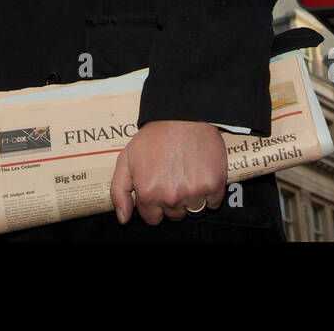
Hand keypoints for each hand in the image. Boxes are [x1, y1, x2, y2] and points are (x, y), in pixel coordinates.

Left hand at [109, 120, 226, 225]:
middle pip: (174, 215)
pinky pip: (213, 203)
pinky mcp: (214, 185)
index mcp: (149, 193)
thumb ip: (119, 191)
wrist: (182, 115)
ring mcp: (194, 192)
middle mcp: (171, 197)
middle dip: (172, 200)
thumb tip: (124, 219)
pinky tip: (201, 174)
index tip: (158, 188)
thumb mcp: (126, 159)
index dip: (154, 204)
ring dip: (191, 198)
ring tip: (186, 174)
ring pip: (193, 210)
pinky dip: (209, 193)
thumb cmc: (154, 136)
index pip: (153, 218)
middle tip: (172, 176)